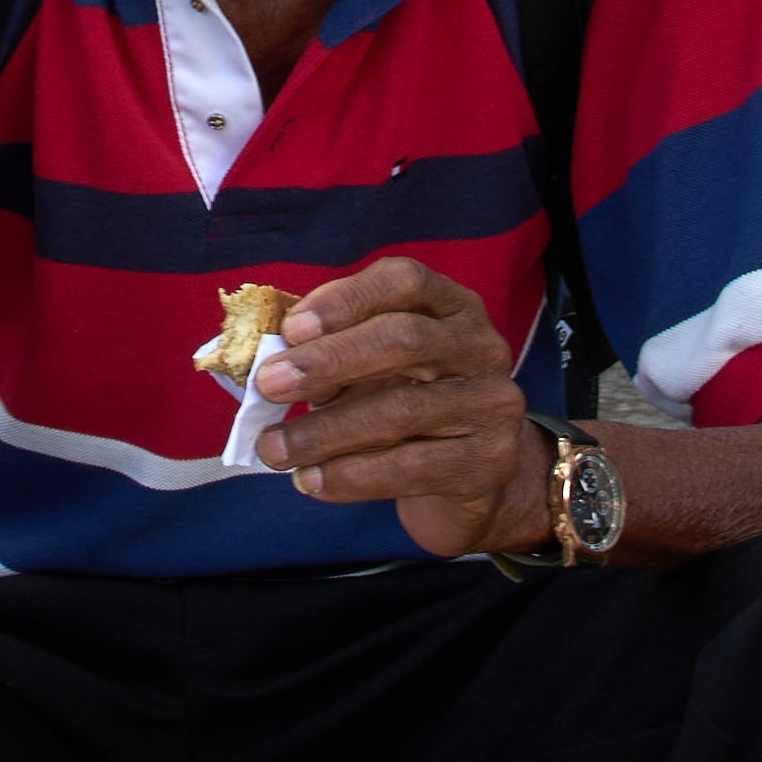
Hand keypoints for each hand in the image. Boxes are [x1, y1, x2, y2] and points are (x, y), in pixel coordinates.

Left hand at [256, 257, 558, 559]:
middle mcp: (481, 347)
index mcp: (452, 306)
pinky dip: (350, 476)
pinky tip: (311, 480)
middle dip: (329, 361)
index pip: (405, 281)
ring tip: (274, 449)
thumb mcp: (375, 368)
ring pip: (401, 411)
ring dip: (325, 431)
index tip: (290, 328)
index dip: (345, 299)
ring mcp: (492, 405)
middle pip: (405, 339)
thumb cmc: (407, 406)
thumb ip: (332, 354)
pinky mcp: (488, 462)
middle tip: (269, 386)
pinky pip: (410, 467)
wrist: (471, 479)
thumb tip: (271, 364)